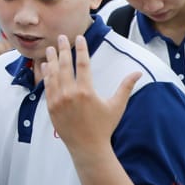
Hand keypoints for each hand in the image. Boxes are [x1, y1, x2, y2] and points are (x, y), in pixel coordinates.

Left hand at [42, 35, 140, 157]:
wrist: (87, 147)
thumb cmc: (104, 126)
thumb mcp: (117, 106)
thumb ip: (126, 87)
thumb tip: (138, 73)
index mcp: (86, 91)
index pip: (83, 64)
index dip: (82, 49)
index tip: (80, 38)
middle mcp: (70, 94)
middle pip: (65, 65)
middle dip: (64, 49)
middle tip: (62, 37)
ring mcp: (58, 100)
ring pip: (53, 74)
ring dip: (52, 60)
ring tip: (52, 48)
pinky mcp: (51, 107)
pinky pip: (47, 87)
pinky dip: (46, 75)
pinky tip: (46, 66)